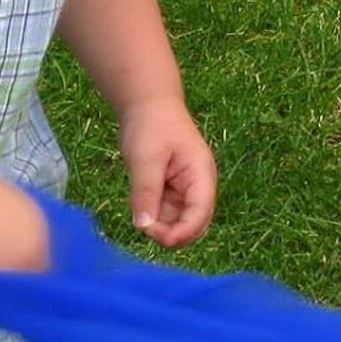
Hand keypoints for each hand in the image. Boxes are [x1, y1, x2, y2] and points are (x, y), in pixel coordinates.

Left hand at [118, 96, 217, 247]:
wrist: (147, 104)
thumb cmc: (151, 126)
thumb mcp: (146, 158)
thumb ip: (146, 193)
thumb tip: (143, 226)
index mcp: (202, 175)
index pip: (201, 213)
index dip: (182, 232)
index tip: (155, 236)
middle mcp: (199, 186)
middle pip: (194, 224)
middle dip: (171, 232)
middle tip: (143, 224)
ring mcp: (186, 189)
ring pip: (178, 222)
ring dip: (160, 225)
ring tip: (139, 208)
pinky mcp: (172, 190)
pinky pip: (166, 213)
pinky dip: (153, 215)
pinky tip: (140, 202)